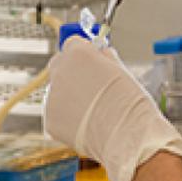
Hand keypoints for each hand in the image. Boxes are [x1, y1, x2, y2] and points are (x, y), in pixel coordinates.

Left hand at [43, 37, 181, 180]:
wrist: (127, 137)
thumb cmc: (131, 104)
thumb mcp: (122, 71)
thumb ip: (106, 59)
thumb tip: (101, 54)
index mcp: (78, 54)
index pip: (73, 44)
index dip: (83, 53)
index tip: (91, 62)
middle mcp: (60, 71)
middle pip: (59, 64)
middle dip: (71, 72)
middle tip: (90, 87)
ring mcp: (52, 96)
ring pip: (58, 91)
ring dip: (69, 96)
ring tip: (93, 111)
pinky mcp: (50, 119)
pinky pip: (56, 113)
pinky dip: (67, 118)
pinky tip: (86, 125)